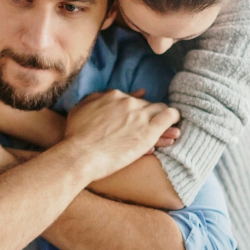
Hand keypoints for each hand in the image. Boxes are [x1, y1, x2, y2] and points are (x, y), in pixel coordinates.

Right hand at [61, 90, 179, 180]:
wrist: (80, 155)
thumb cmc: (75, 136)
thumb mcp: (79, 109)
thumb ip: (96, 98)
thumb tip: (112, 94)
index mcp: (113, 96)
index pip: (133, 99)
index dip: (137, 111)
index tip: (138, 121)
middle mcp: (128, 102)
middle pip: (148, 105)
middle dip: (151, 117)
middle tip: (152, 130)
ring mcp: (140, 116)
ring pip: (161, 110)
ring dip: (164, 119)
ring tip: (168, 132)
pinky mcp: (148, 132)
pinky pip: (168, 118)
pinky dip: (173, 120)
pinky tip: (174, 128)